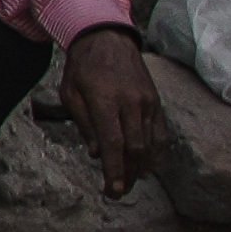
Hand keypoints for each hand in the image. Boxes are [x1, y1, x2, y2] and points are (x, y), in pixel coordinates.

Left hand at [57, 22, 174, 181]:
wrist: (108, 39)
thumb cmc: (83, 68)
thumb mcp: (70, 94)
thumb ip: (85, 125)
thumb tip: (98, 155)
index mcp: (105, 100)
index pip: (114, 143)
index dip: (115, 171)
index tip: (113, 191)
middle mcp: (131, 102)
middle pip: (136, 148)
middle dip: (128, 175)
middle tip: (118, 192)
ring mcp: (148, 102)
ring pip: (151, 144)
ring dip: (141, 168)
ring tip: (129, 182)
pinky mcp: (157, 102)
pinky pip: (160, 134)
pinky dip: (155, 153)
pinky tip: (145, 165)